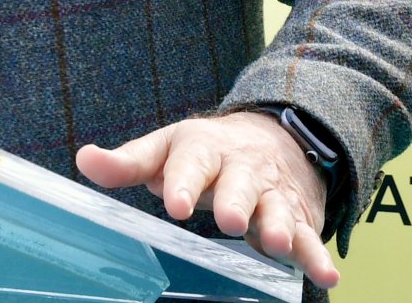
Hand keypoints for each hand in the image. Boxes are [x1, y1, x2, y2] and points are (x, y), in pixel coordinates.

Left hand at [76, 112, 339, 287]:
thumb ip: (129, 162)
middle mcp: (241, 170)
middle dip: (236, 201)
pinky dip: (316, 255)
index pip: (191, 162)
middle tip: (231, 220)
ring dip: (279, 226)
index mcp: (204, 150)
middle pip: (239, 184)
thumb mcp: (168, 148)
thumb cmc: (207, 152)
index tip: (175, 203)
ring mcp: (272, 194)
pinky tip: (327, 273)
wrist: (274, 138)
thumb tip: (85, 160)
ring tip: (276, 244)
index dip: (183, 183)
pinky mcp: (298, 217)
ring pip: (277, 209)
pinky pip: (309, 236)